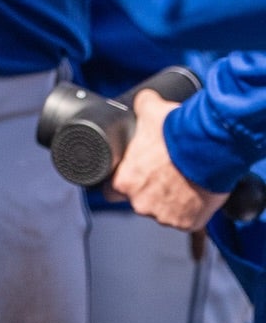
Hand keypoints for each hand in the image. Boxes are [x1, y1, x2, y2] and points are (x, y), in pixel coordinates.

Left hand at [105, 89, 227, 230]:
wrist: (211, 149)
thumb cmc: (178, 133)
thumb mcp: (152, 111)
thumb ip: (141, 106)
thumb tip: (141, 99)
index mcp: (124, 181)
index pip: (111, 190)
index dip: (123, 181)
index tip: (135, 174)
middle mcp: (140, 203)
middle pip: (139, 201)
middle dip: (150, 190)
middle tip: (166, 174)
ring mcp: (164, 216)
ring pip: (163, 210)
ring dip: (171, 199)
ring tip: (184, 181)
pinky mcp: (188, 223)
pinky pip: (187, 219)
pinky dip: (192, 210)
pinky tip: (196, 193)